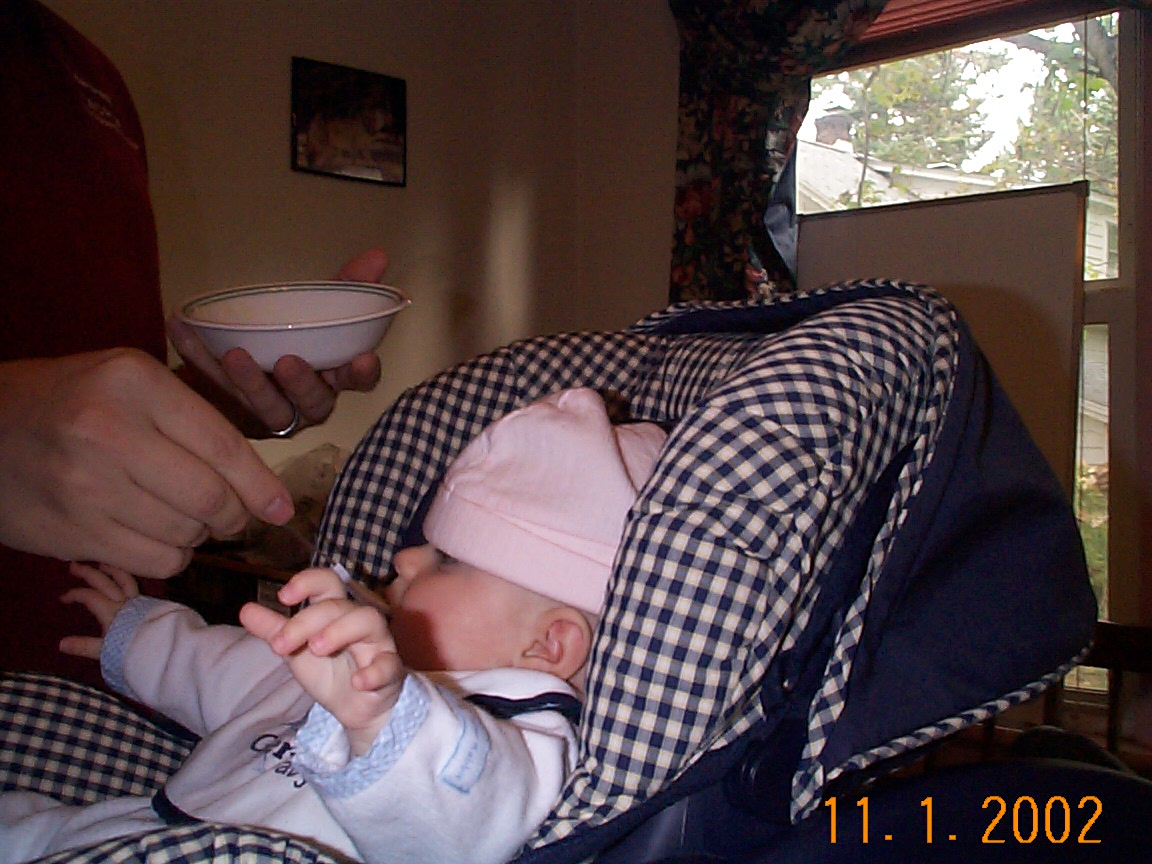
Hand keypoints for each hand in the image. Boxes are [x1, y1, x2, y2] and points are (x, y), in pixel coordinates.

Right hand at [0, 350, 292, 577]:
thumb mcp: (130, 382)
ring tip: (183, 516)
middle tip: (234, 516)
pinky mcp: (72, 531)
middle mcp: (107, 431)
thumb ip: (193, 422)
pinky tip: (157, 536)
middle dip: (235, 516)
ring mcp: (85, 486)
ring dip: (200, 535)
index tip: (282, 507)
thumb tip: (263, 490)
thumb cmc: (72, 400)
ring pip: (185, 535)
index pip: (222, 445)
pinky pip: (155, 561)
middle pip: (210, 498)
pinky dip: (172, 556)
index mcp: (133, 382)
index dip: (261, 485)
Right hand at [59, 562, 139, 659]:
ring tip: (101, 564)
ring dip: (111, 570)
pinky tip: (121, 576)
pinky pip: (134, 584)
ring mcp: (137, 601)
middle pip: (105, 582)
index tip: (62, 598)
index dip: (75, 594)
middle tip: (74, 566)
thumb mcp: (106, 651)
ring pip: (124, 578)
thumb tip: (61, 644)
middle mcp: (125, 602)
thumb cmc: (133, 651)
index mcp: (112, 612)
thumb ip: (85, 646)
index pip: (90, 596)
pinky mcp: (147, 603)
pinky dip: (124, 576)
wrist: (163, 649)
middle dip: (88, 573)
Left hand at [168, 249, 388, 436]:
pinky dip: (195, 356)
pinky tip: (180, 326)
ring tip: (235, 354)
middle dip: (302, 384)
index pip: (358, 381)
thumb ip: (348, 286)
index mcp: (334, 378)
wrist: (239, 361)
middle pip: (313, 402)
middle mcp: (306, 403)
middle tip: (288, 361)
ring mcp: (269, 412)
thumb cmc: (293, 335)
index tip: (362, 359)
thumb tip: (379, 255)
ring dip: (251, 383)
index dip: (363, 374)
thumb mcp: (320, 309)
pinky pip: (211, 385)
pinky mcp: (230, 411)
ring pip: (266, 407)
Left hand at [240, 567, 404, 754]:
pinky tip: (357, 682)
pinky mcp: (390, 671)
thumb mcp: (296, 651)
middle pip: (339, 604)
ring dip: (340, 631)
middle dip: (307, 621)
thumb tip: (245, 609)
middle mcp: (358, 620)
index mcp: (335, 611)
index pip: (327, 581)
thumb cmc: (330, 672)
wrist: (356, 709)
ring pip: (369, 621)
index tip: (283, 597)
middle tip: (281, 646)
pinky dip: (374, 670)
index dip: (307, 581)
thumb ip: (275, 630)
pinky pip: (389, 664)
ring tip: (316, 649)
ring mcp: (378, 643)